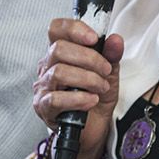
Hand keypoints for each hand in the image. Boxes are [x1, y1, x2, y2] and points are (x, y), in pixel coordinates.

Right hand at [33, 18, 123, 158]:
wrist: (94, 129)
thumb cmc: (96, 98)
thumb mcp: (109, 74)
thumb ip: (111, 55)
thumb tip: (115, 39)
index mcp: (61, 53)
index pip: (56, 29)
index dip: (74, 29)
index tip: (94, 38)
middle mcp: (47, 67)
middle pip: (58, 49)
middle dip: (89, 59)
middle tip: (105, 71)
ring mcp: (43, 87)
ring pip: (59, 72)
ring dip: (87, 79)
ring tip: (101, 87)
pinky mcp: (43, 107)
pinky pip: (56, 99)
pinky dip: (78, 99)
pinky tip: (91, 101)